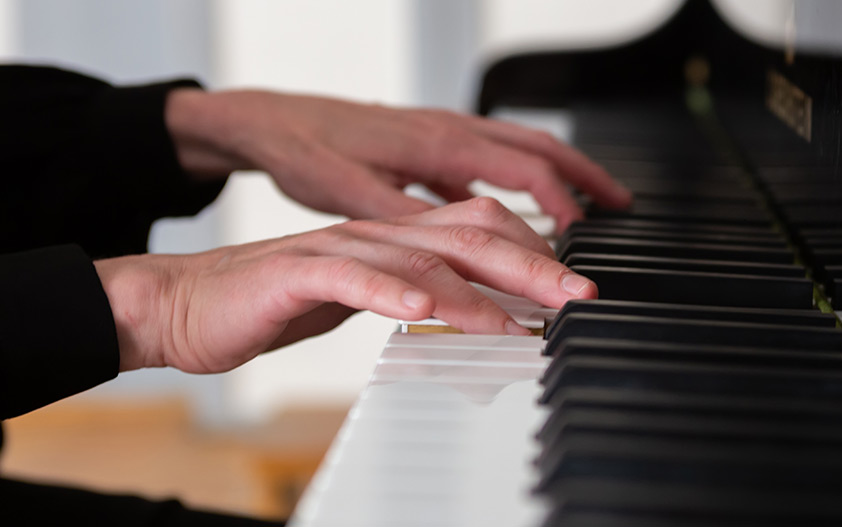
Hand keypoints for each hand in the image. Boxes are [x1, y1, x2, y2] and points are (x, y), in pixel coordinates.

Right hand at [94, 198, 597, 373]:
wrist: (187, 304)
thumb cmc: (279, 302)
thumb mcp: (366, 296)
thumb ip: (421, 295)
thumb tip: (483, 311)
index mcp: (397, 235)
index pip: (482, 227)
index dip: (534, 250)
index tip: (577, 285)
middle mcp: (376, 232)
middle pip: (470, 234)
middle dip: (533, 265)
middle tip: (578, 297)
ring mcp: (338, 248)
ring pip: (421, 257)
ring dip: (478, 291)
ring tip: (520, 321)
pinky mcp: (295, 272)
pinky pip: (349, 277)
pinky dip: (390, 291)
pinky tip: (421, 309)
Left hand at [164, 89, 631, 231]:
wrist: (268, 120)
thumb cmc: (304, 149)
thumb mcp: (348, 191)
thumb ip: (402, 217)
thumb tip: (450, 246)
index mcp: (437, 141)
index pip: (522, 165)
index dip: (562, 199)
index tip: (585, 234)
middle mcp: (448, 130)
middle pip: (538, 146)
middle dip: (585, 174)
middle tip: (623, 204)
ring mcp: (441, 134)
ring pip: (519, 147)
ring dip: (560, 172)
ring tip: (590, 203)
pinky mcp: (428, 145)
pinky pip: (491, 158)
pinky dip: (522, 180)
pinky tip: (519, 208)